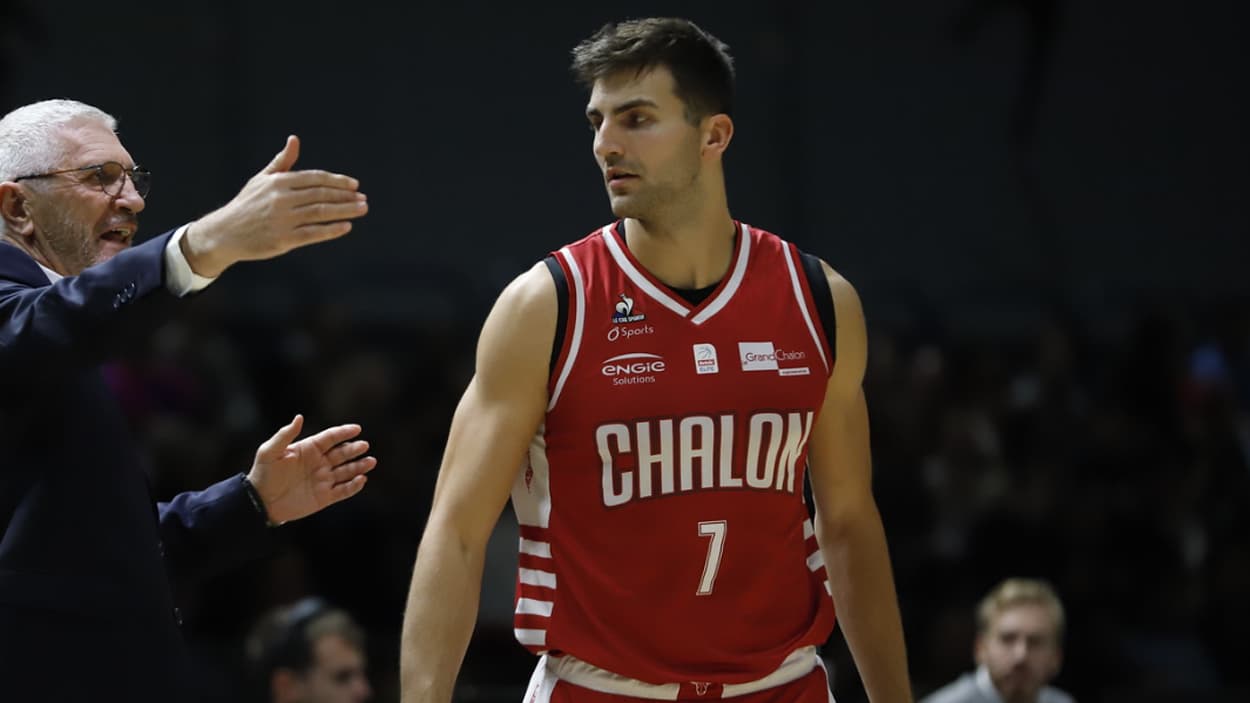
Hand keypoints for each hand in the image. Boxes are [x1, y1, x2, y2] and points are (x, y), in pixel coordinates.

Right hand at [181, 136, 368, 276]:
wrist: (225, 233)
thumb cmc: (247, 204)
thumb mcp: (262, 179)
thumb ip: (282, 162)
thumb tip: (295, 139)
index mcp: (278, 182)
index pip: (315, 178)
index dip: (337, 181)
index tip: (354, 184)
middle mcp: (281, 199)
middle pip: (321, 195)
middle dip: (345, 196)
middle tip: (364, 198)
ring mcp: (283, 220)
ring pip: (321, 213)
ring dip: (345, 210)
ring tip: (362, 208)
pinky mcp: (283, 239)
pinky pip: (313, 233)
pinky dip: (331, 230)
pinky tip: (346, 226)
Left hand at [246, 414, 376, 524]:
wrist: (260, 501)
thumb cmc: (264, 473)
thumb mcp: (270, 451)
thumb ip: (285, 435)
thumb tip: (299, 417)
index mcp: (309, 449)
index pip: (330, 438)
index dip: (344, 432)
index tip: (357, 429)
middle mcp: (319, 463)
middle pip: (342, 453)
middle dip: (354, 449)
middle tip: (364, 446)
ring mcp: (323, 480)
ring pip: (347, 471)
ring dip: (359, 466)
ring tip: (371, 462)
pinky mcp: (325, 497)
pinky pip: (344, 491)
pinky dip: (354, 486)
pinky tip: (362, 480)